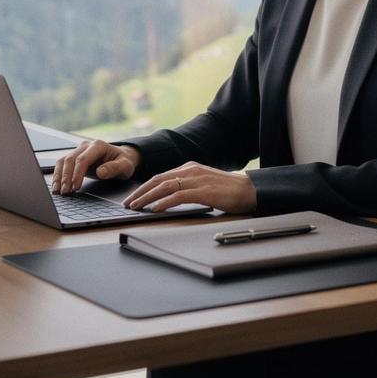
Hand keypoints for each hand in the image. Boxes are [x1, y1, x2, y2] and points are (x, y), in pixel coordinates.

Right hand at [51, 139, 140, 193]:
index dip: (77, 174)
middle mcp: (86, 146)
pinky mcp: (75, 158)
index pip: (83, 159)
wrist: (122, 158)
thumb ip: (114, 168)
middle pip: (70, 159)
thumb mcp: (125, 166)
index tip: (75, 187)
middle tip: (65, 192)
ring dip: (59, 176)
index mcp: (98, 146)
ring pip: (63, 161)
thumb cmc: (124, 162)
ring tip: (58, 191)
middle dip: (66, 177)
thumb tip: (100, 172)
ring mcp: (79, 151)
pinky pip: (63, 165)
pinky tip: (57, 186)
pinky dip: (58, 175)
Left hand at [123, 161, 256, 213]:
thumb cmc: (228, 190)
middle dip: (140, 191)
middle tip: (127, 202)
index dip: (145, 187)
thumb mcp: (204, 184)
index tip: (133, 196)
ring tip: (135, 206)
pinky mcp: (202, 190)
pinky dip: (163, 202)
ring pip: (164, 186)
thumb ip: (188, 186)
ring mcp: (196, 179)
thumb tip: (170, 196)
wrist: (249, 189)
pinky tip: (155, 209)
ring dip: (147, 197)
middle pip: (158, 179)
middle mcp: (190, 170)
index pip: (161, 176)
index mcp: (189, 168)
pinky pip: (177, 196)